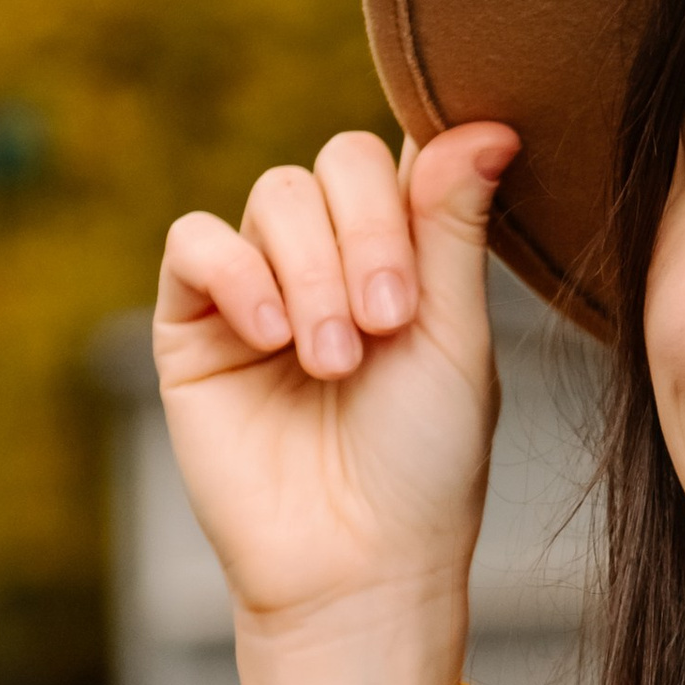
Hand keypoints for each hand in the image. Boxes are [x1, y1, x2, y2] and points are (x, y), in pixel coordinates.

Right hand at [154, 123, 520, 684]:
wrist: (357, 563)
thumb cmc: (423, 464)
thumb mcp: (455, 338)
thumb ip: (453, 229)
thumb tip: (489, 122)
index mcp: (405, 253)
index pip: (400, 156)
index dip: (414, 179)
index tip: (434, 241)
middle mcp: (330, 256)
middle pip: (333, 164)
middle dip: (364, 236)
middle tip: (387, 321)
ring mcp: (259, 284)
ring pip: (272, 197)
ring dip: (309, 270)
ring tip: (334, 360)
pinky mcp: (195, 322)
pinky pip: (196, 243)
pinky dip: (237, 273)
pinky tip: (273, 337)